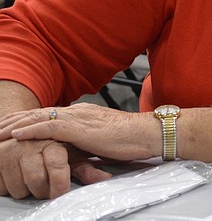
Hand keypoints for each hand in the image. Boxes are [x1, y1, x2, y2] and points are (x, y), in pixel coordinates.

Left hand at [0, 103, 158, 162]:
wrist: (148, 133)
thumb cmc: (132, 139)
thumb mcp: (102, 138)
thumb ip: (86, 139)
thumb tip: (76, 148)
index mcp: (82, 114)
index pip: (47, 114)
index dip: (26, 119)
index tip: (9, 126)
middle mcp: (77, 112)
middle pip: (38, 113)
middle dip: (14, 120)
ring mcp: (78, 118)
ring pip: (38, 118)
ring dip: (15, 125)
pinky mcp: (81, 128)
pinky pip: (49, 127)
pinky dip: (31, 129)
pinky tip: (17, 134)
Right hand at [0, 138, 109, 198]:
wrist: (25, 132)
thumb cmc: (52, 145)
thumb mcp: (71, 153)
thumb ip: (85, 167)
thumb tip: (103, 178)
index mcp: (51, 141)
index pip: (56, 165)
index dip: (59, 184)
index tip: (60, 193)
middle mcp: (29, 144)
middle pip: (36, 180)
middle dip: (43, 190)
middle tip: (47, 189)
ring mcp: (8, 151)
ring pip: (18, 188)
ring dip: (26, 191)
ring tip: (32, 181)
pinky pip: (1, 187)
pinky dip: (8, 188)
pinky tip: (16, 179)